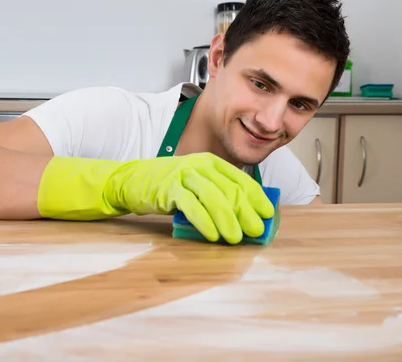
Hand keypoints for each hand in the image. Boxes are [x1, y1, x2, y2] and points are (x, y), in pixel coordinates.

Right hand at [105, 152, 273, 243]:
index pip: (240, 179)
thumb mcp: (197, 183)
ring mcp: (184, 176)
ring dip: (227, 219)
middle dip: (245, 212)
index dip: (256, 198)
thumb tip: (246, 218)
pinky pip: (191, 206)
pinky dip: (204, 222)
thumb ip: (218, 194)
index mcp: (212, 163)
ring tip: (235, 238)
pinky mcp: (169, 189)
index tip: (267, 214)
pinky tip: (212, 235)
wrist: (134, 180)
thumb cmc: (170, 185)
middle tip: (256, 231)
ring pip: (213, 197)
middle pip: (229, 189)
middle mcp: (200, 165)